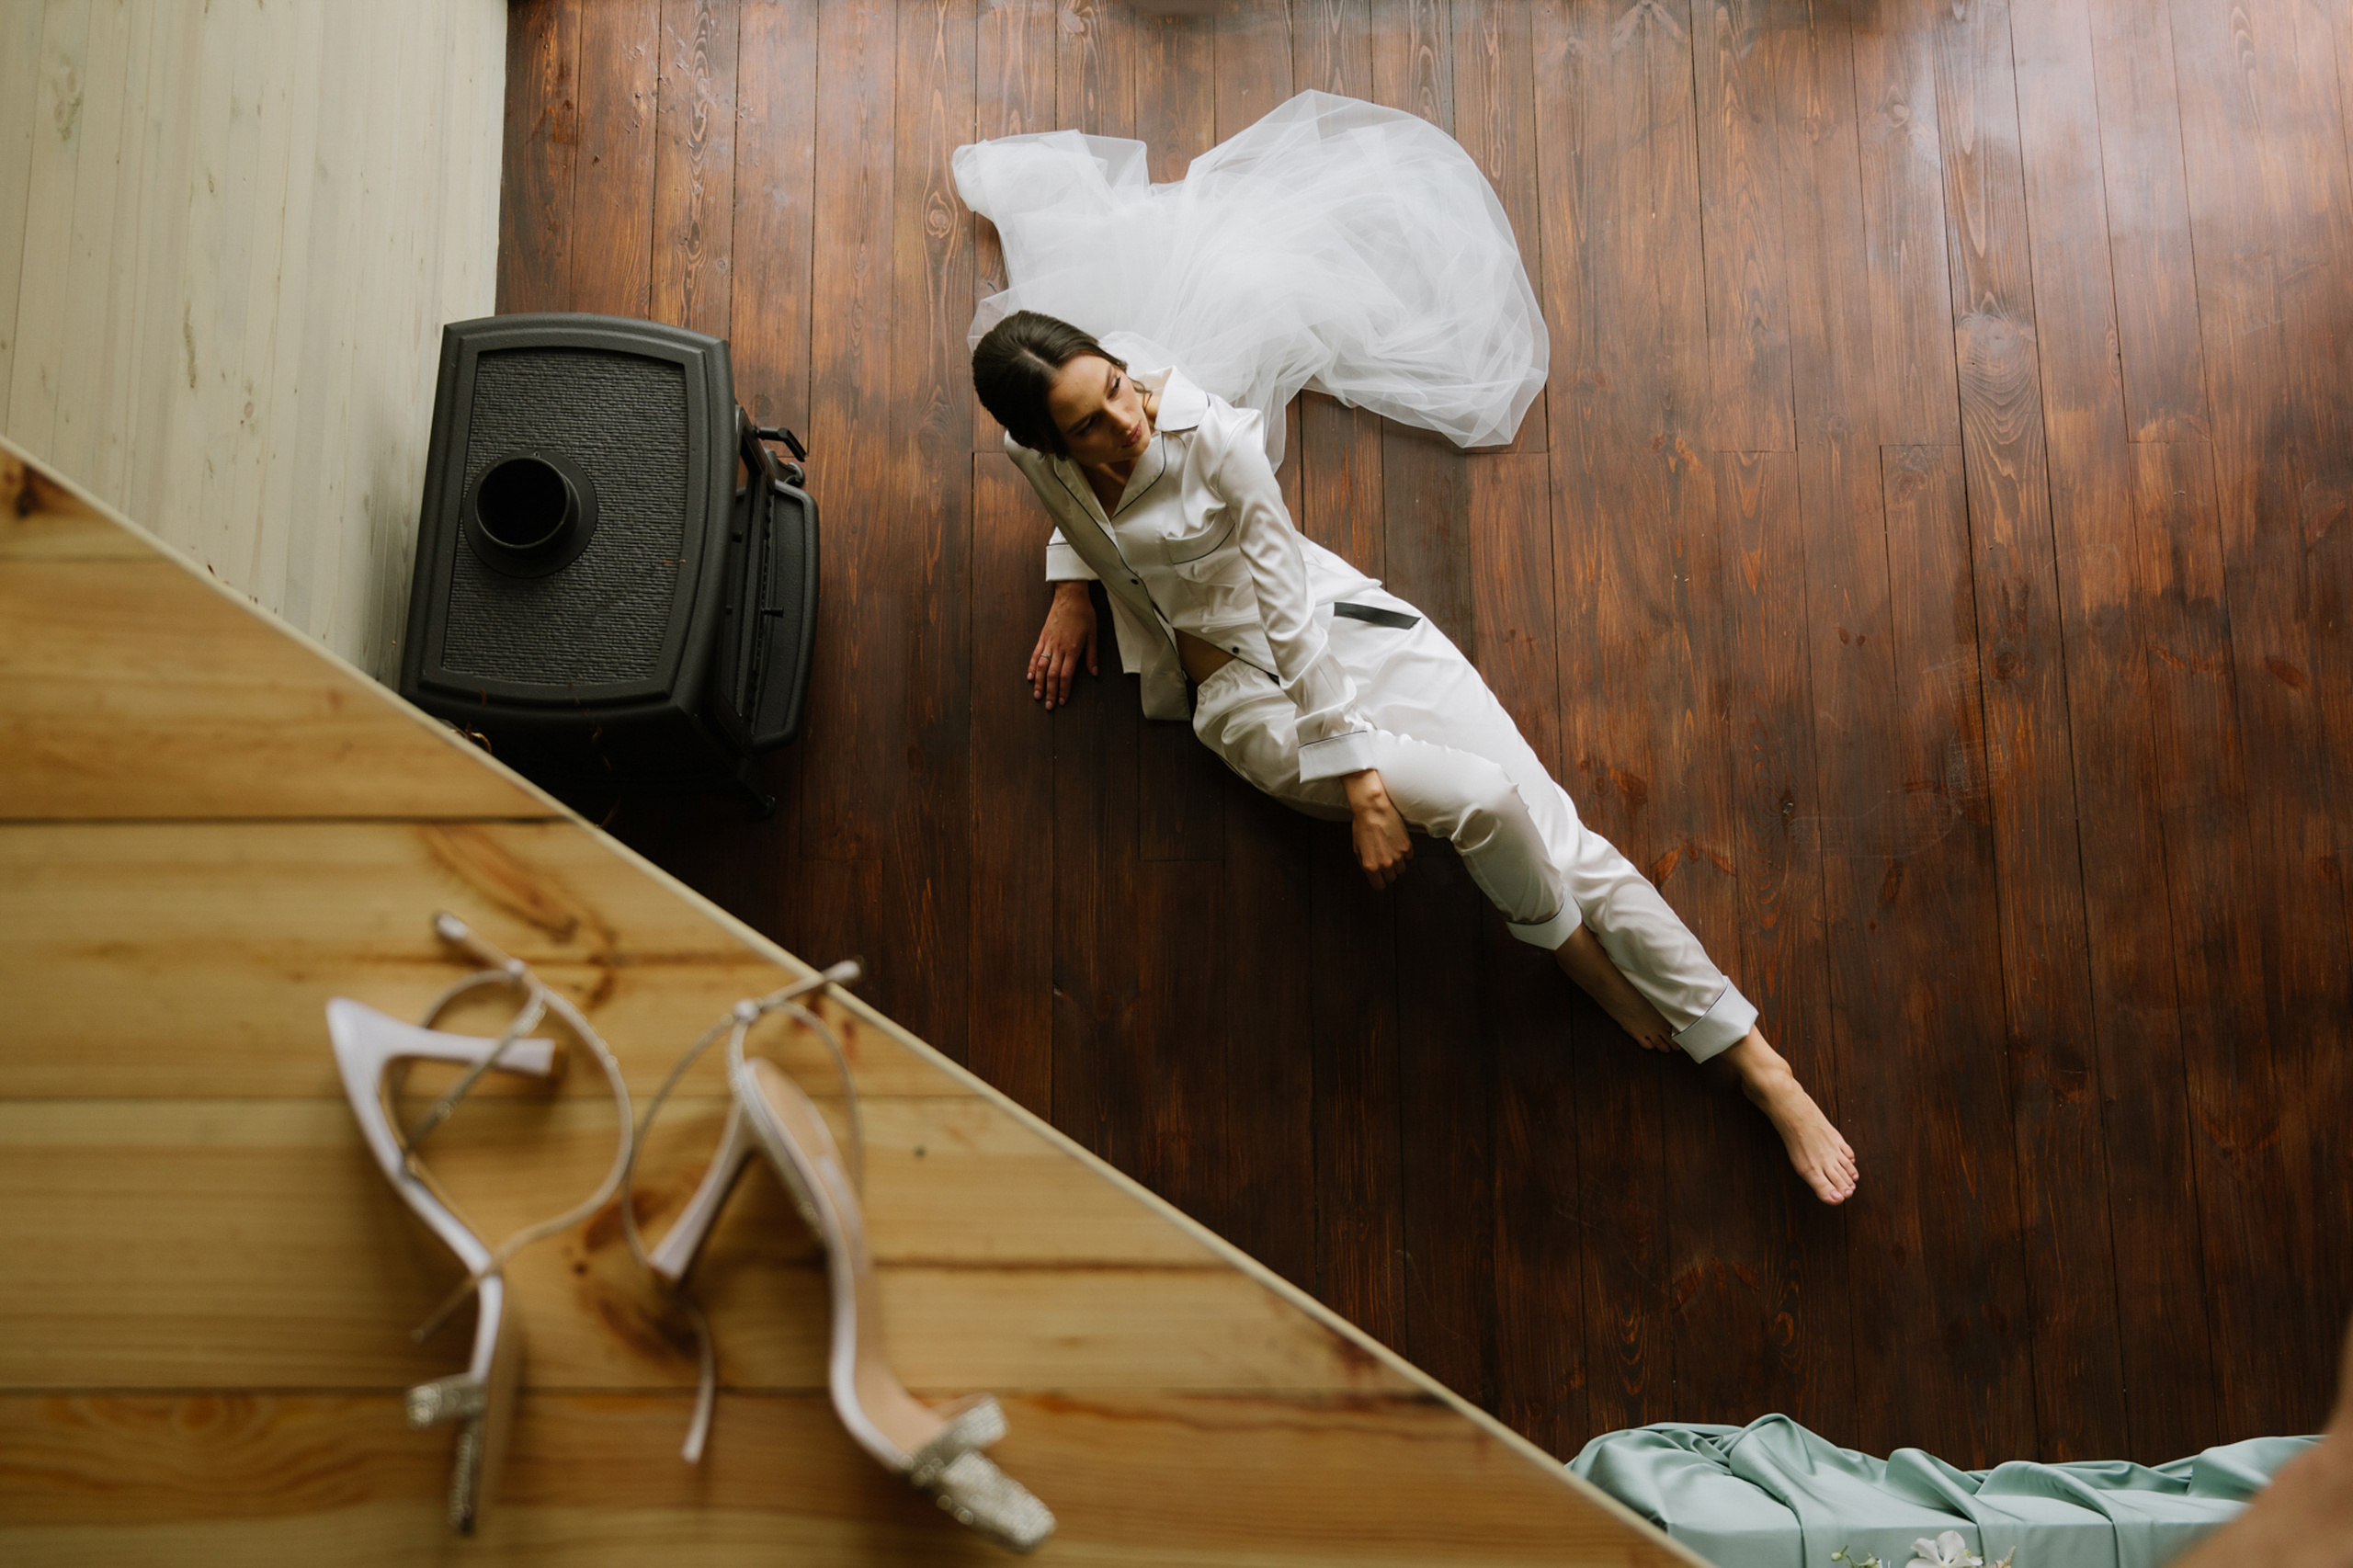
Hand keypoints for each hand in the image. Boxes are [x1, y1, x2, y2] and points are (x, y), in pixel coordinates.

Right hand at [1029, 582, 1097, 709]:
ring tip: (1037, 696)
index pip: (1066, 675)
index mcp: (1073, 649)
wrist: (1070, 596)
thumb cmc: (1083, 613)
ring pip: (1041, 667)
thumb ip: (1092, 656)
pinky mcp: (1043, 637)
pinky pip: (1036, 655)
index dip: (1064, 690)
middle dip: (1050, 692)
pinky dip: (1032, 667)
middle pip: (1053, 675)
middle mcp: (1059, 648)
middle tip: (1048, 706)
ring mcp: (1049, 642)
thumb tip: (1094, 673)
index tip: (1063, 701)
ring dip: (1039, 683)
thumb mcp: (1093, 634)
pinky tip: (1030, 677)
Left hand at [1345, 768, 1411, 889]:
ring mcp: (1398, 855)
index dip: (1379, 881)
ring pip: (1402, 869)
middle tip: (1384, 859)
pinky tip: (1396, 842)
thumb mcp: (1357, 849)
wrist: (1373, 809)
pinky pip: (1408, 857)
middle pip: (1392, 878)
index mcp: (1371, 867)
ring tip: (1390, 850)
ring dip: (1397, 863)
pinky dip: (1404, 852)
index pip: (1379, 886)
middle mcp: (1385, 864)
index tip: (1380, 877)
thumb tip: (1372, 873)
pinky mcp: (1407, 846)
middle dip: (1388, 871)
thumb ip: (1365, 864)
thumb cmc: (1362, 826)